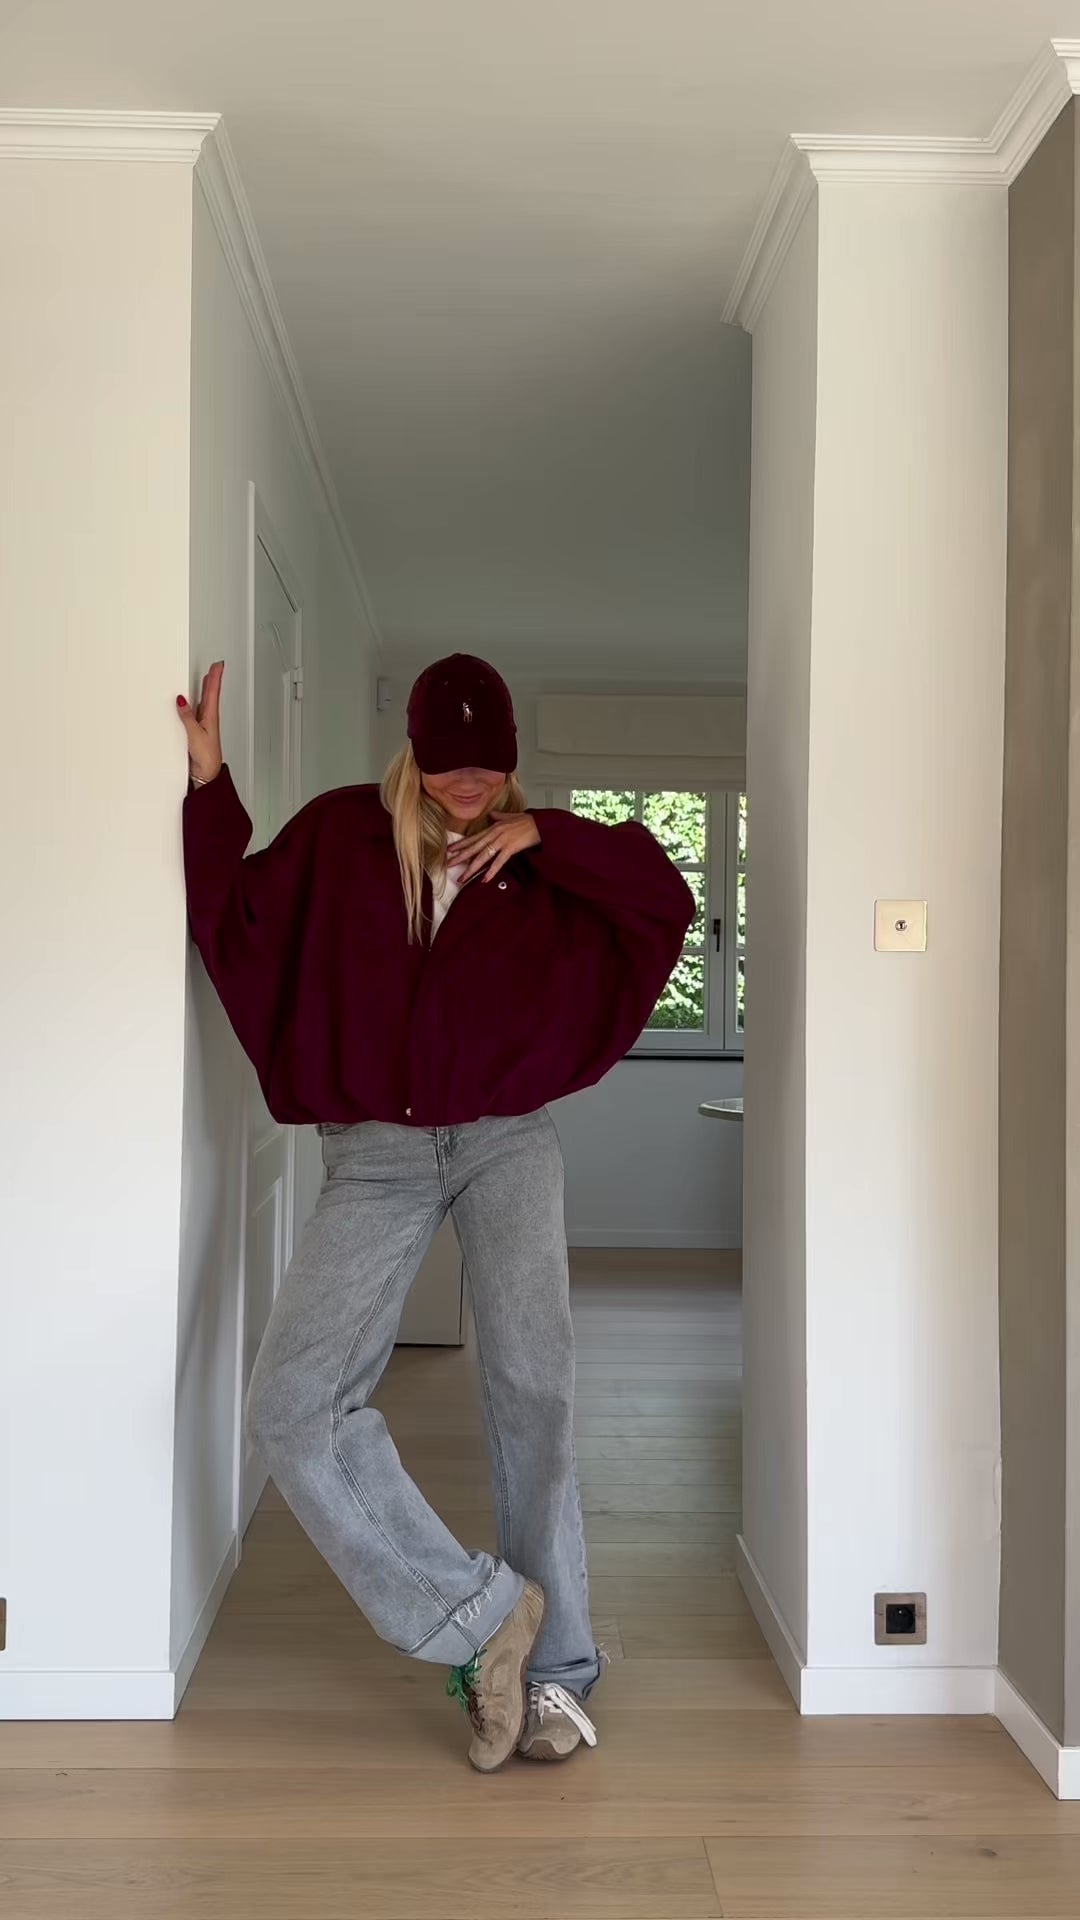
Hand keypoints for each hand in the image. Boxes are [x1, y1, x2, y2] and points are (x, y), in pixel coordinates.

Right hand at [177, 661, 224, 784]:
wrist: (207, 773)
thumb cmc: (207, 757)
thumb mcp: (195, 735)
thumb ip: (187, 717)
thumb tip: (182, 701)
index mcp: (210, 716)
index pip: (213, 692)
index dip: (215, 678)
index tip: (218, 665)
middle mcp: (208, 718)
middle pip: (210, 694)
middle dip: (212, 680)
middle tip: (215, 667)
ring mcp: (203, 724)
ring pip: (204, 702)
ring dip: (205, 690)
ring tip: (206, 677)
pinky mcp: (197, 731)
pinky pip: (196, 712)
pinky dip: (195, 703)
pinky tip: (192, 701)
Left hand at [445, 811, 540, 883]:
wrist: (541, 823)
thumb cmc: (527, 821)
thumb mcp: (510, 817)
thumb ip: (499, 817)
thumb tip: (493, 814)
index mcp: (493, 827)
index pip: (473, 838)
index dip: (460, 845)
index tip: (449, 851)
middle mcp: (494, 834)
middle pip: (474, 848)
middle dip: (460, 857)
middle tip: (448, 865)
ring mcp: (502, 841)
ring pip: (483, 856)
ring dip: (471, 868)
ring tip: (462, 878)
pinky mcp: (511, 848)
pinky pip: (499, 862)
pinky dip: (491, 871)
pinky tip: (484, 880)